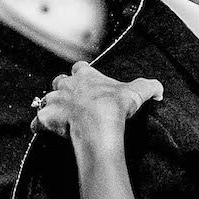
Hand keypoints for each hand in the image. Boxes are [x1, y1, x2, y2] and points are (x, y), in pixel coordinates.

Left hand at [34, 64, 161, 139]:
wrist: (98, 123)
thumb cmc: (114, 106)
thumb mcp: (137, 92)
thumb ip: (148, 87)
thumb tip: (159, 89)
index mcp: (85, 75)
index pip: (80, 67)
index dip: (82, 74)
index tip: (86, 81)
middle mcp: (66, 85)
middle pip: (59, 81)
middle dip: (63, 89)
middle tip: (72, 101)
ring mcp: (54, 101)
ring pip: (46, 99)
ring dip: (50, 106)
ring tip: (57, 116)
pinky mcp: (46, 118)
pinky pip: (38, 122)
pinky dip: (40, 126)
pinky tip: (43, 131)